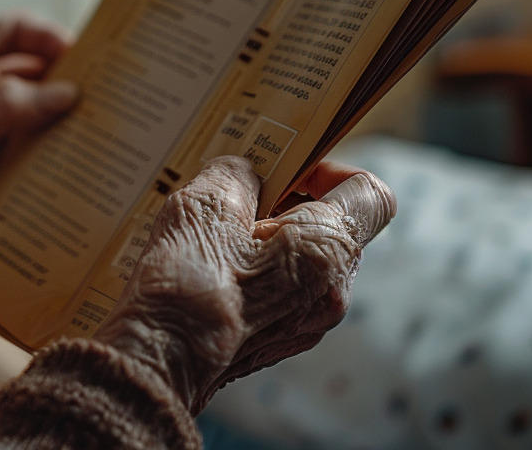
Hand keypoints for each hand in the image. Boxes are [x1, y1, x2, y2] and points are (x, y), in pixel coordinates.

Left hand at [0, 13, 78, 274]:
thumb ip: (7, 107)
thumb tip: (66, 92)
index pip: (5, 34)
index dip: (43, 36)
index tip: (80, 53)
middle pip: (25, 76)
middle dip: (60, 82)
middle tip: (102, 95)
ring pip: (29, 121)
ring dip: (58, 126)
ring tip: (98, 133)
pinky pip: (23, 161)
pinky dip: (47, 163)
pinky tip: (75, 170)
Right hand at [93, 155, 395, 414]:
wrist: (160, 364)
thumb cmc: (189, 284)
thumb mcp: (205, 203)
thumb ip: (235, 173)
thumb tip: (244, 172)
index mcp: (327, 249)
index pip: (371, 194)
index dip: (334, 169)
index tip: (289, 167)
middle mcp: (332, 290)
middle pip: (336, 226)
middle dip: (291, 201)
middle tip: (239, 194)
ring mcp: (309, 323)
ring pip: (308, 261)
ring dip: (272, 238)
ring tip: (218, 232)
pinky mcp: (280, 342)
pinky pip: (287, 291)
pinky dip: (260, 271)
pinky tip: (212, 266)